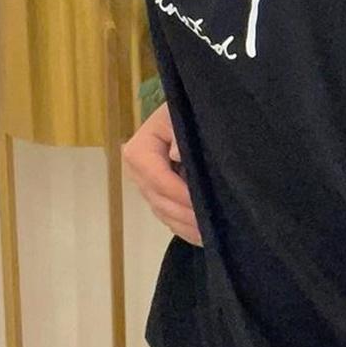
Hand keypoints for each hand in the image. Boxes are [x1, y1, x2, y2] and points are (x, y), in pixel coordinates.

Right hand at [122, 101, 201, 245]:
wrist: (190, 110)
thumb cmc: (187, 109)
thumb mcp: (182, 114)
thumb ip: (180, 133)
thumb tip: (177, 153)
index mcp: (139, 149)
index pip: (156, 177)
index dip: (178, 191)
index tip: (201, 202)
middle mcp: (137, 171)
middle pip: (158, 199)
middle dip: (184, 213)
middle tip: (208, 225)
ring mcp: (146, 185)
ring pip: (163, 212)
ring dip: (184, 225)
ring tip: (208, 234)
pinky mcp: (157, 195)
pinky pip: (167, 217)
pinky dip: (183, 228)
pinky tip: (202, 236)